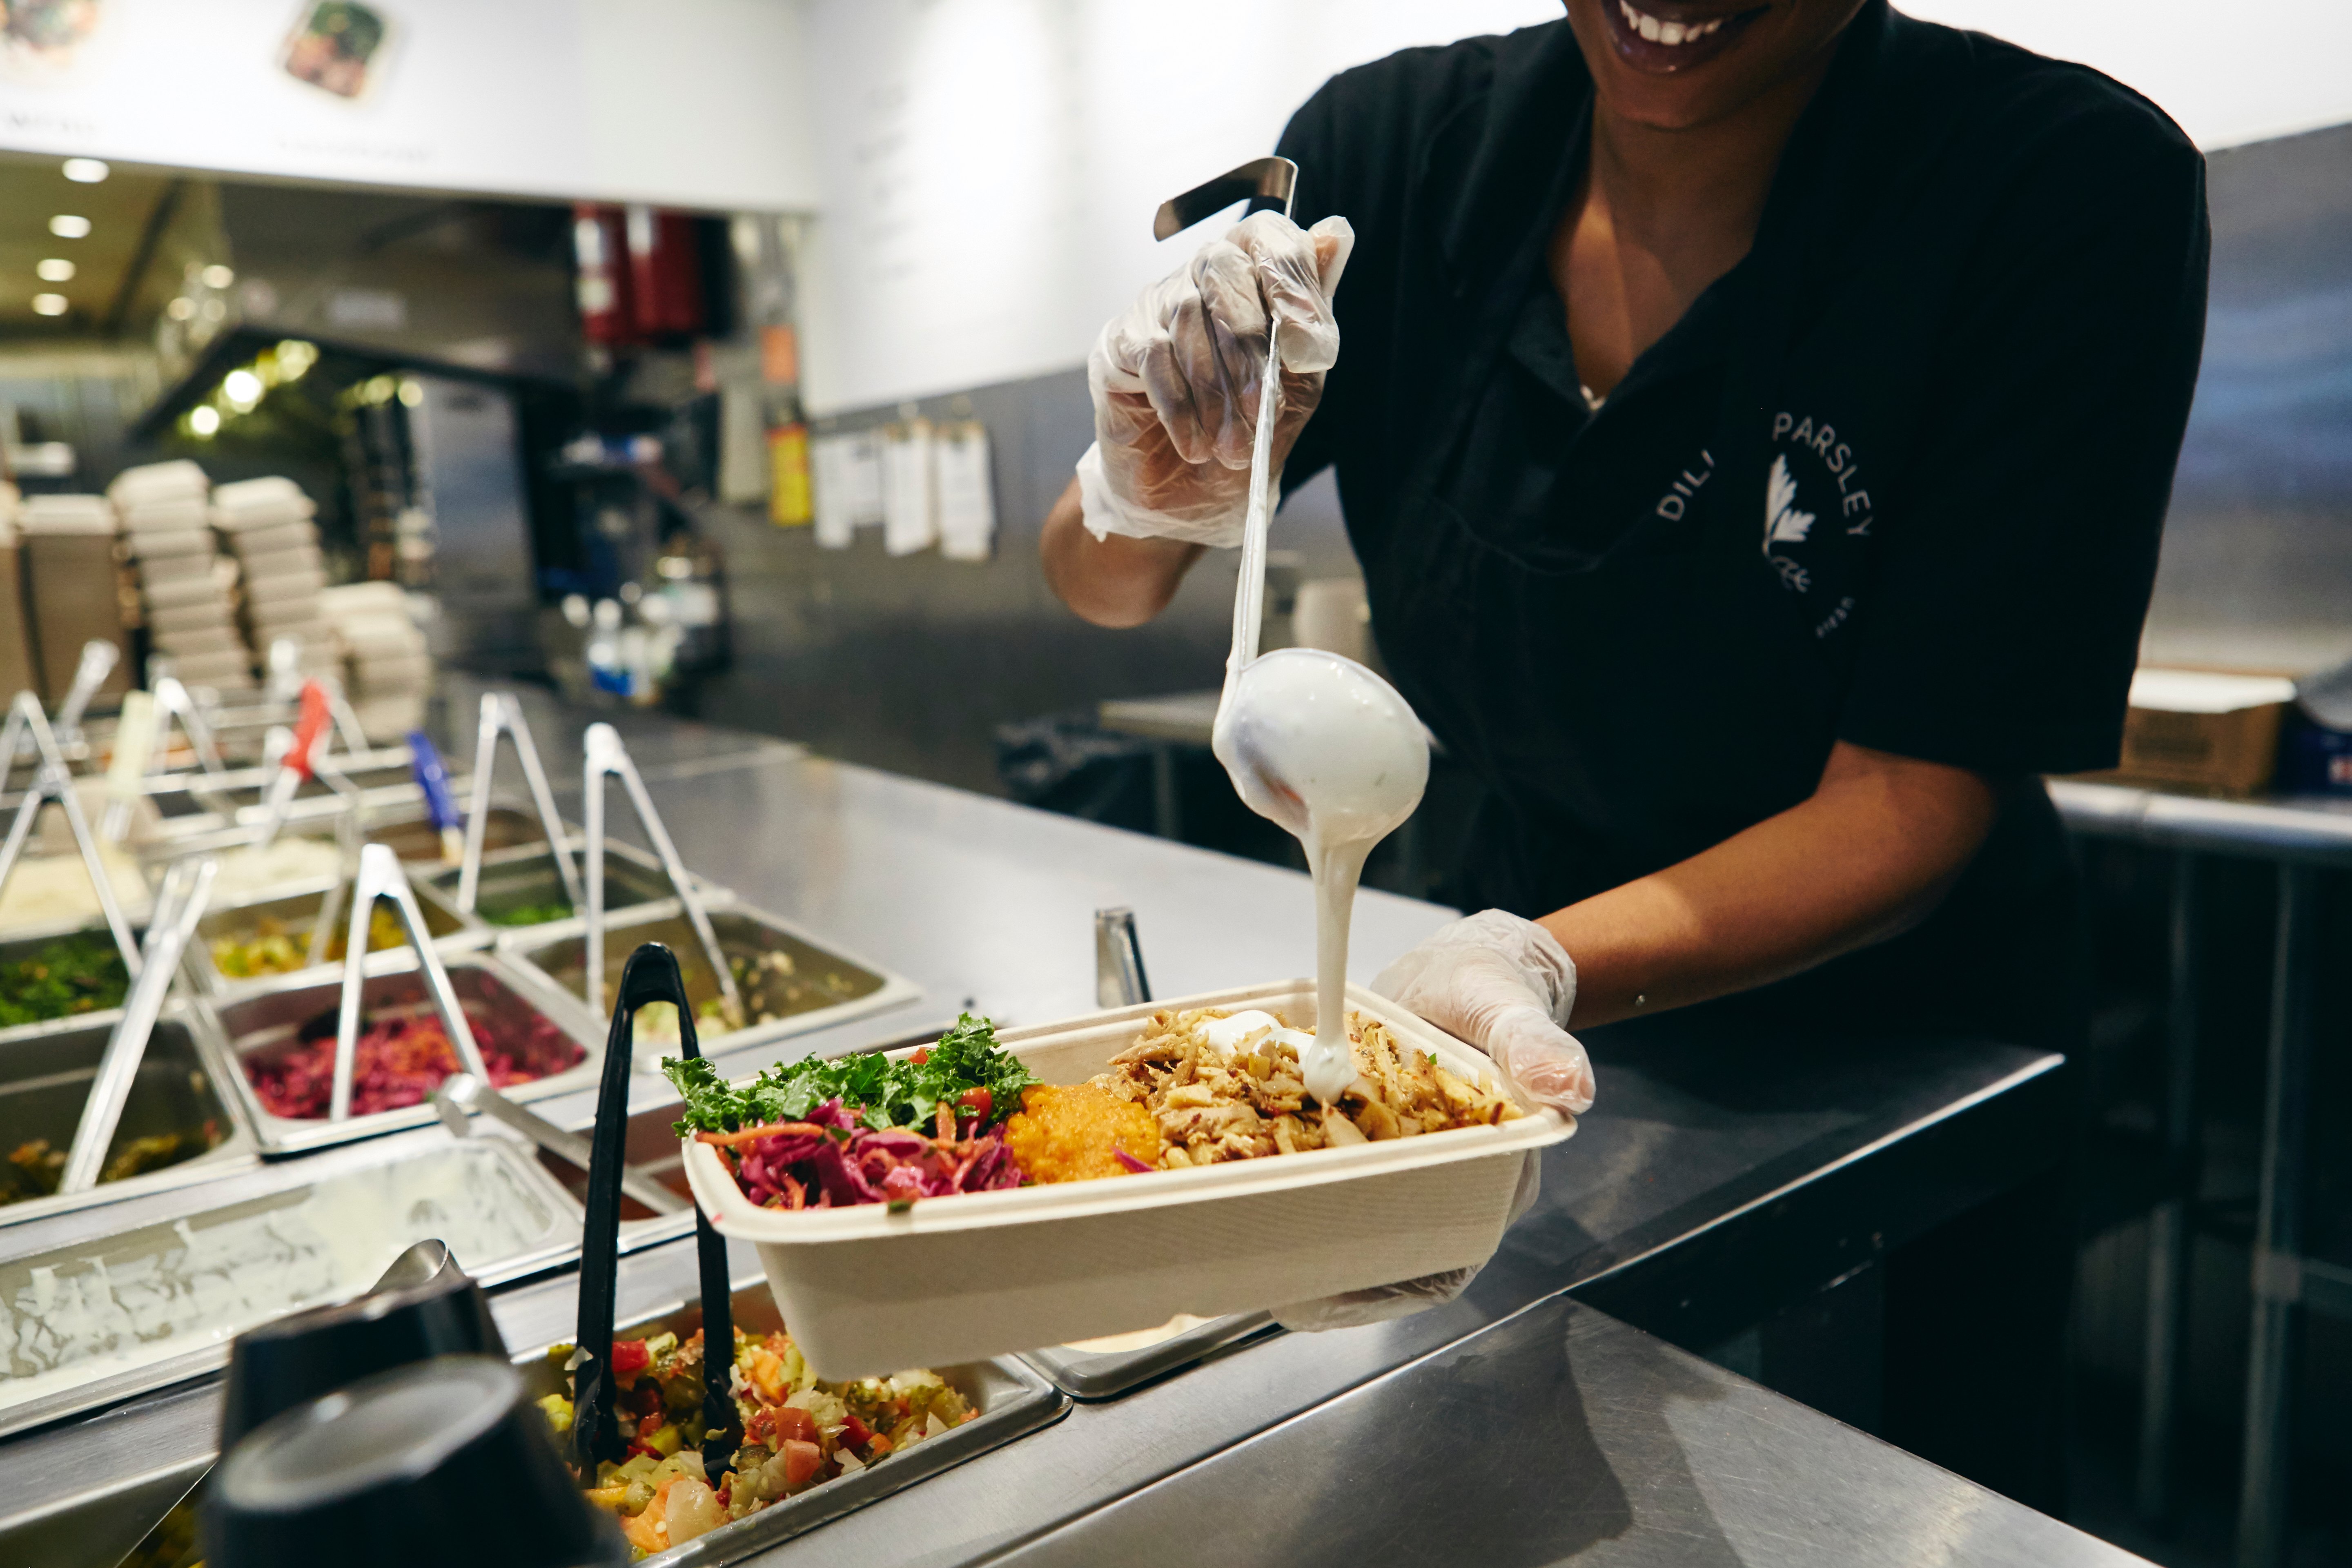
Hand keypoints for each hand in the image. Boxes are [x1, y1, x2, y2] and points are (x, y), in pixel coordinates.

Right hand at [1077, 211, 1354, 547]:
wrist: (1186, 499)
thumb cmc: (1243, 434)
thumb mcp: (1298, 387)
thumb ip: (1314, 324)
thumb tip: (1336, 236)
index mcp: (1253, 275)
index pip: (1267, 237)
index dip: (1290, 280)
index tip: (1310, 347)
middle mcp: (1202, 276)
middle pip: (1224, 270)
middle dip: (1251, 347)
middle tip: (1263, 411)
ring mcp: (1156, 303)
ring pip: (1187, 318)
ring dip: (1217, 391)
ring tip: (1232, 447)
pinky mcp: (1118, 343)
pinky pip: (1153, 357)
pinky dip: (1180, 407)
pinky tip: (1195, 445)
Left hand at [1269, 912, 1593, 1333]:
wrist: (1463, 972)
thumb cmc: (1491, 989)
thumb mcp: (1508, 1007)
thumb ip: (1533, 1044)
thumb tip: (1570, 1088)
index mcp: (1497, 1167)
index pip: (1452, 1252)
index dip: (1394, 1285)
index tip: (1333, 1299)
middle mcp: (1453, 1182)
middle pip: (1398, 1258)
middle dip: (1338, 1284)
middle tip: (1276, 1296)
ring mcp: (1410, 1169)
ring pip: (1362, 1231)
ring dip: (1312, 1252)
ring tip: (1254, 1272)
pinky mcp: (1375, 1148)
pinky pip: (1337, 1188)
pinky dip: (1299, 1199)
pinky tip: (1256, 1204)